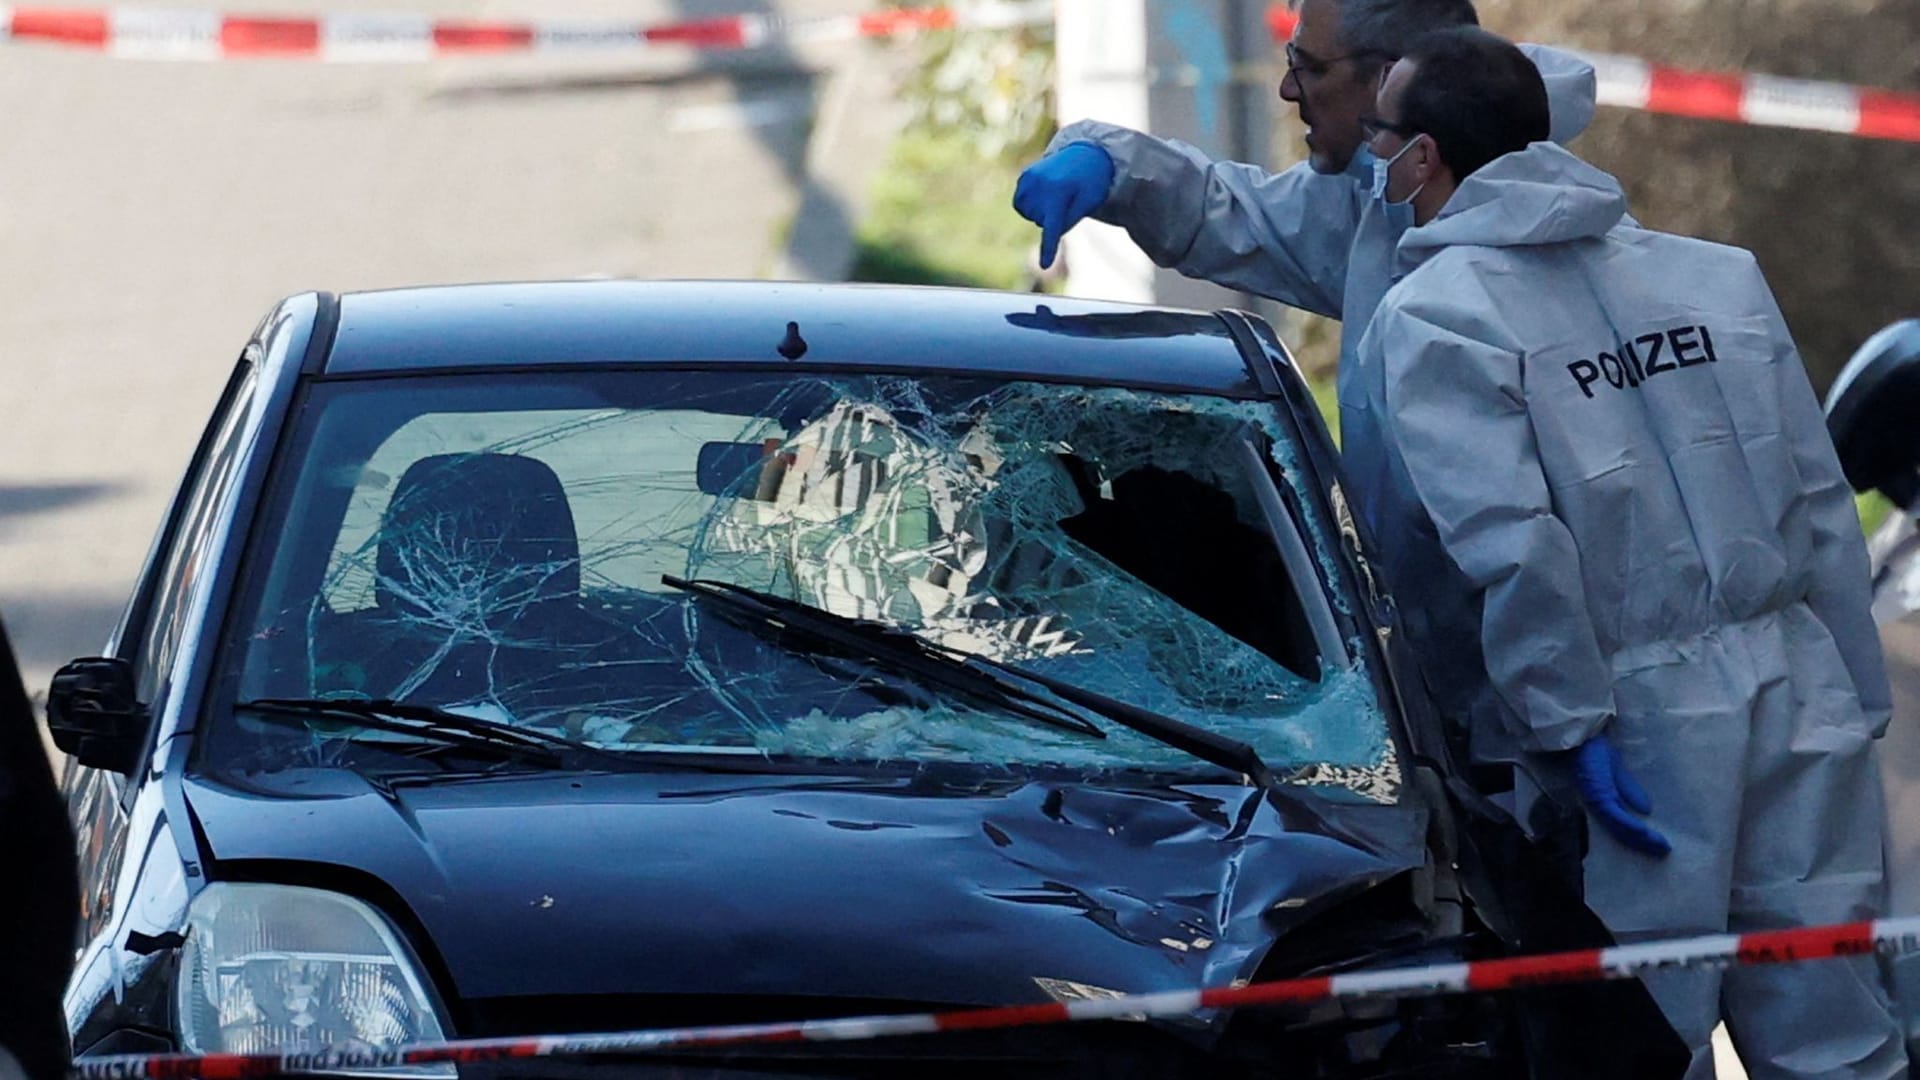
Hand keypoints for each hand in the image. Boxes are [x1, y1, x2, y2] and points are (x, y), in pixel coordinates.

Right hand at [1012, 142, 1114, 269]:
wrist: (1086, 153)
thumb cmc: (1091, 182)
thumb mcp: (1088, 203)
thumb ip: (1068, 219)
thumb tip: (1048, 231)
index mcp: (1060, 192)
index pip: (1052, 227)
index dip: (1048, 248)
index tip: (1045, 266)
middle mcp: (1041, 184)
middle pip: (1040, 222)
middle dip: (1051, 218)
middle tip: (1067, 200)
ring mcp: (1030, 179)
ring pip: (1028, 214)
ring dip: (1040, 212)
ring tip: (1056, 195)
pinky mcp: (1024, 176)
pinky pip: (1020, 203)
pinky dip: (1030, 203)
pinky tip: (1043, 193)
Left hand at [1573, 734, 1670, 856]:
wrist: (1582, 737)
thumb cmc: (1596, 751)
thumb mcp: (1617, 772)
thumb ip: (1629, 790)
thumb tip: (1646, 810)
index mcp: (1602, 803)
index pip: (1621, 828)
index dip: (1639, 839)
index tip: (1658, 847)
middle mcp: (1598, 807)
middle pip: (1621, 833)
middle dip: (1643, 845)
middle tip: (1665, 852)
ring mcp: (1598, 803)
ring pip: (1620, 828)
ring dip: (1641, 839)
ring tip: (1661, 847)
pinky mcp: (1598, 796)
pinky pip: (1615, 816)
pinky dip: (1630, 826)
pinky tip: (1645, 833)